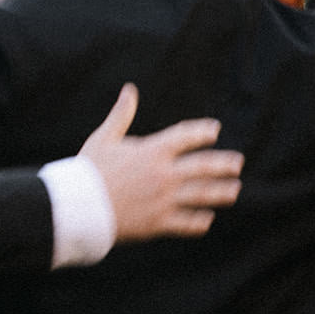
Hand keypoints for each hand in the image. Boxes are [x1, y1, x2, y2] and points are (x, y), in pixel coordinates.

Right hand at [81, 87, 243, 239]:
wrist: (77, 207)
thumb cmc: (88, 170)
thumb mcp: (103, 138)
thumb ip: (121, 115)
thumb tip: (129, 90)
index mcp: (152, 151)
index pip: (187, 136)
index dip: (203, 131)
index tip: (214, 130)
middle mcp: (164, 174)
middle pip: (204, 167)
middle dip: (224, 164)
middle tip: (236, 163)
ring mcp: (164, 200)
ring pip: (202, 195)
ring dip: (221, 192)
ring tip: (234, 190)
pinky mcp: (159, 223)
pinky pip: (188, 223)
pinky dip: (200, 221)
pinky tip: (207, 219)